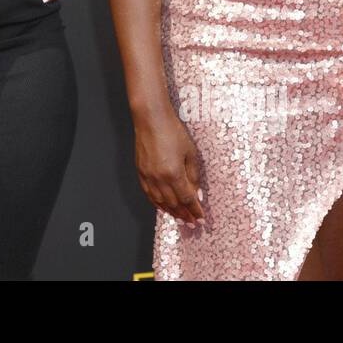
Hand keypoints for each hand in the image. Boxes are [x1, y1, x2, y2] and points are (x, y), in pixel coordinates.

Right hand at [134, 110, 205, 225]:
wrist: (151, 119)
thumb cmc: (172, 131)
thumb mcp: (190, 153)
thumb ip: (193, 175)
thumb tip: (196, 192)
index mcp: (174, 174)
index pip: (187, 199)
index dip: (195, 210)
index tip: (201, 218)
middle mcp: (159, 179)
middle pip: (174, 203)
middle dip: (185, 215)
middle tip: (192, 223)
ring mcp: (148, 177)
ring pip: (160, 202)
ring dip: (172, 212)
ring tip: (180, 218)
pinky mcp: (140, 172)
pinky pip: (149, 194)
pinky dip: (157, 203)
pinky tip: (163, 207)